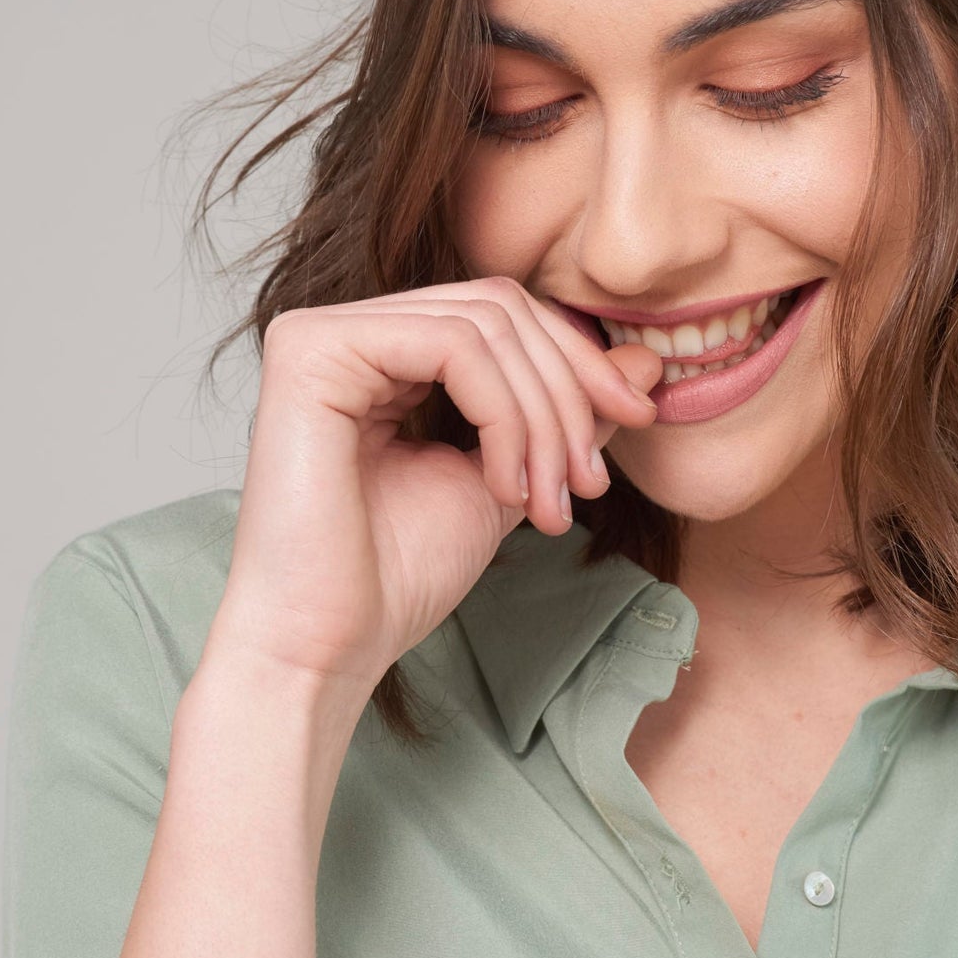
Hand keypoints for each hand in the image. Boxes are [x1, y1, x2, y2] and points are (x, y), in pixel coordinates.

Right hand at [204, 279, 663, 696]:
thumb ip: (562, 416)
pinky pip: (452, 346)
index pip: (504, 314)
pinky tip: (502, 486)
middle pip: (501, 308)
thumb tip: (646, 361)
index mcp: (384, 354)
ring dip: (543, 419)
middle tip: (588, 483)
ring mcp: (322, 334)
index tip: (636, 420)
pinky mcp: (311, 352)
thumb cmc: (397, 578)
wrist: (328, 649)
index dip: (579, 362)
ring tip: (548, 503)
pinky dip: (503, 417)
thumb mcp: (510, 479)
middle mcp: (347, 330)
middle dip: (569, 393)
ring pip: (486, 325)